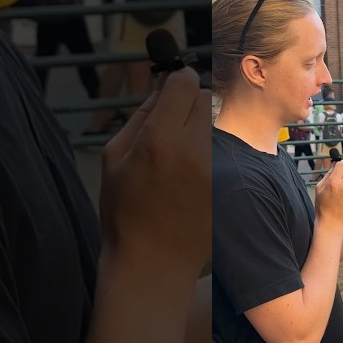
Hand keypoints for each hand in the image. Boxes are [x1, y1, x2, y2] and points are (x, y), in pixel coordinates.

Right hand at [99, 67, 209, 277]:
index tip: (171, 88)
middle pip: (203, 97)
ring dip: (199, 128)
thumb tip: (161, 84)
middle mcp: (193, 149)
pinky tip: (191, 178)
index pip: (183, 82)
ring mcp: (215, 168)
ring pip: (215, 123)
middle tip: (173, 123)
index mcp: (160, 139)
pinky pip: (222, 150)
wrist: (152, 263)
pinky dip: (209, 154)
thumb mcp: (115, 157)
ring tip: (180, 157)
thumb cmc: (124, 211)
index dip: (175, 79)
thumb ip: (141, 115)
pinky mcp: (228, 184)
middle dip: (188, 102)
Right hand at [315, 159, 342, 227]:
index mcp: (333, 182)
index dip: (340, 164)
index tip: (339, 167)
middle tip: (340, 179)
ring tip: (342, 190)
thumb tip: (334, 165)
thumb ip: (327, 175)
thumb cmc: (322, 205)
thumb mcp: (319, 188)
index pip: (341, 165)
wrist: (331, 222)